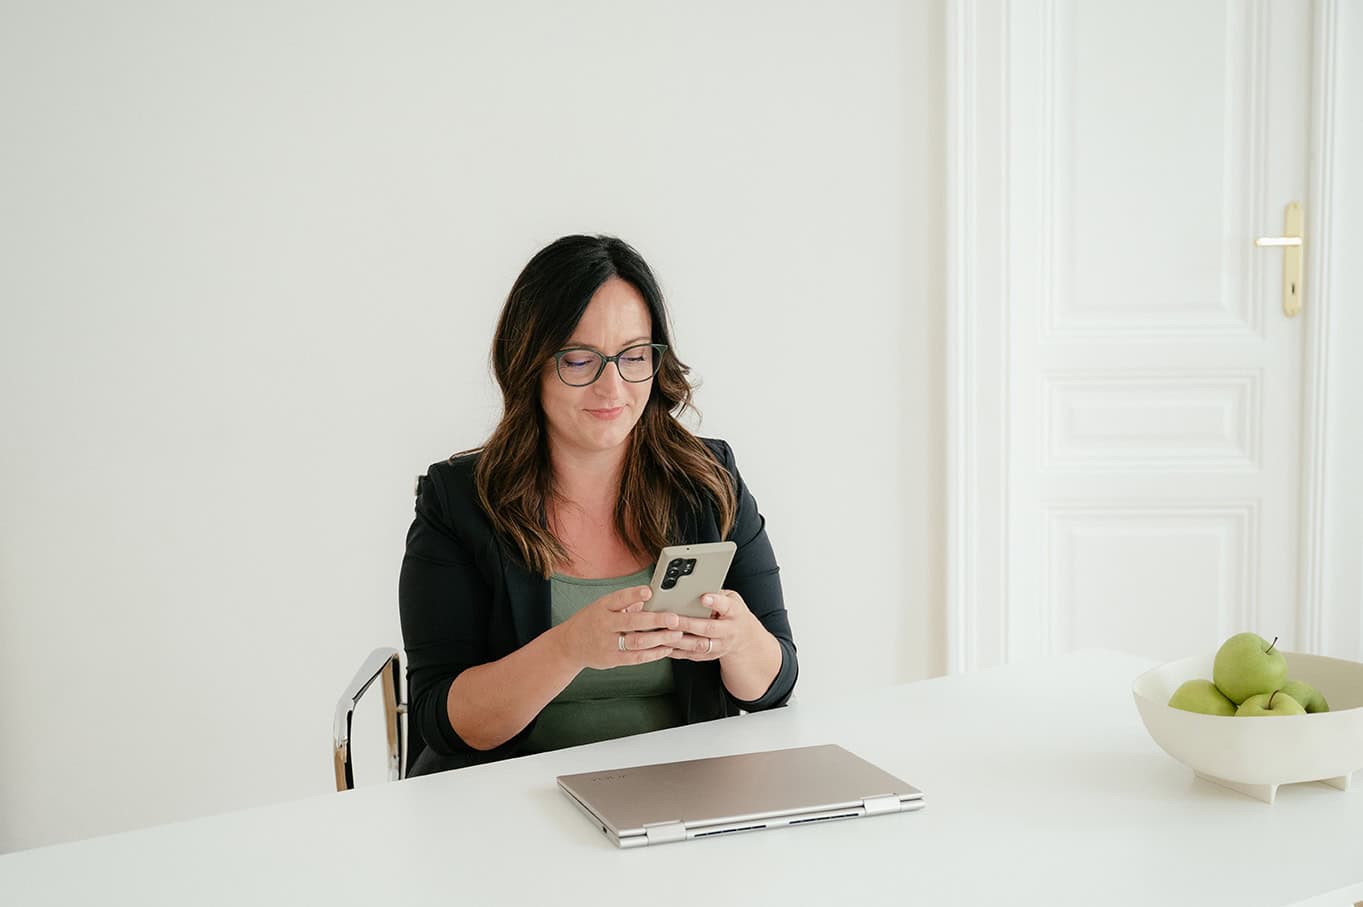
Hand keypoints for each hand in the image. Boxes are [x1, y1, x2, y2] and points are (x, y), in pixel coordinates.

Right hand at [555, 585, 682, 670]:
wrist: (569, 646)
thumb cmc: (591, 622)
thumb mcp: (603, 607)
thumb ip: (626, 603)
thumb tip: (650, 596)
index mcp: (602, 607)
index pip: (619, 598)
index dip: (634, 594)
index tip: (649, 591)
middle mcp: (604, 624)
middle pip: (632, 622)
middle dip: (655, 620)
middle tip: (674, 618)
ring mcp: (608, 644)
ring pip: (637, 642)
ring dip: (659, 639)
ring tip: (676, 635)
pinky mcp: (612, 659)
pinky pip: (636, 658)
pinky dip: (653, 654)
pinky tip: (666, 648)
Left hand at [668, 590, 762, 660]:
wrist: (744, 638)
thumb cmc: (732, 614)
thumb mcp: (731, 599)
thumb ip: (717, 594)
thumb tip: (697, 586)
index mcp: (734, 613)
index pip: (726, 606)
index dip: (715, 602)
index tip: (704, 597)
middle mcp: (728, 631)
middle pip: (708, 628)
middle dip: (688, 624)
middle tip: (672, 618)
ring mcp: (719, 646)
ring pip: (697, 645)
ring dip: (678, 640)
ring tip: (663, 632)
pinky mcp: (709, 656)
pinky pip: (690, 655)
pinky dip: (676, 651)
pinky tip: (664, 644)